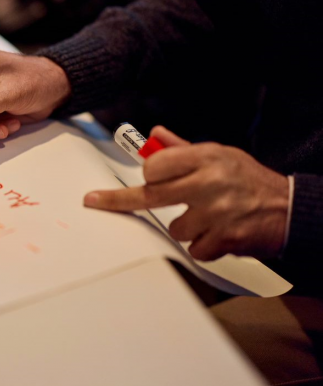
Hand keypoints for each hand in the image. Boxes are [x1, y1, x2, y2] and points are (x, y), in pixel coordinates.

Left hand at [83, 126, 289, 260]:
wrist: (291, 208)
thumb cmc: (250, 180)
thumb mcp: (220, 155)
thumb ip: (183, 150)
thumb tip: (155, 135)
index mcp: (205, 157)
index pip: (155, 165)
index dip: (148, 175)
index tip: (142, 180)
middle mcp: (208, 181)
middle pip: (149, 195)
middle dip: (119, 201)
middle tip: (94, 201)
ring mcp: (215, 212)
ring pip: (173, 228)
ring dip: (186, 228)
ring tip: (209, 218)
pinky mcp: (224, 238)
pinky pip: (193, 249)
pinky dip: (203, 246)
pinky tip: (219, 234)